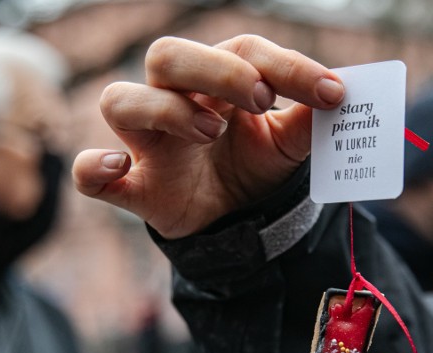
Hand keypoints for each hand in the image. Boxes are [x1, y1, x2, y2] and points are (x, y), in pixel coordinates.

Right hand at [72, 35, 344, 238]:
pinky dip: (94, 169)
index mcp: (217, 81)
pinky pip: (89, 175)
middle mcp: (174, 101)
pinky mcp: (134, 187)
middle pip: (168, 56)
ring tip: (210, 132)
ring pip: (121, 101)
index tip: (331, 93)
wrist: (236, 222)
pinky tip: (119, 168)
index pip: (242, 50)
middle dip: (215, 71)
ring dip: (164, 110)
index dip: (287, 66)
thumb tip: (343, 95)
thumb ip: (311, 120)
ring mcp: (148, 145)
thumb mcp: (291, 145)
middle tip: (260, 101)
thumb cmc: (256, 167)